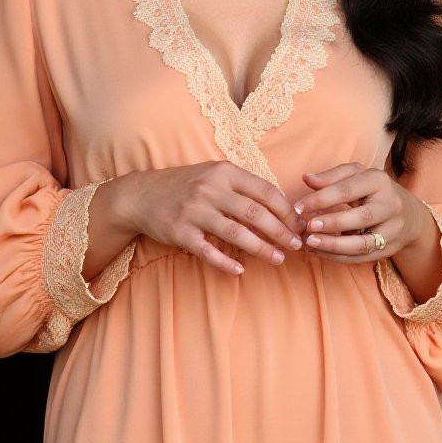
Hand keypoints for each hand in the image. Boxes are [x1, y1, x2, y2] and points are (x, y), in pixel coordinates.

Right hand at [98, 161, 305, 276]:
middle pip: (255, 213)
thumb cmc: (186, 185)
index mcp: (224, 172)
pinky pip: (208, 251)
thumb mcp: (214, 175)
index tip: (300, 224)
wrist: (142, 195)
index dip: (286, 209)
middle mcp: (211, 189)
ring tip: (278, 259)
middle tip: (296, 245)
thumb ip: (243, 187)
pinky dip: (225, 262)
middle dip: (280, 231)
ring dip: (261, 249)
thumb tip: (281, 206)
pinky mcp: (180, 232)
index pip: (265, 190)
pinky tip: (240, 270)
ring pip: (236, 233)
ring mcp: (195, 211)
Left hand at [294, 162, 425, 264]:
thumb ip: (331, 176)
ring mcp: (393, 230)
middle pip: (361, 217)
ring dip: (335, 246)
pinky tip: (320, 252)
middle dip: (332, 223)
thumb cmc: (372, 190)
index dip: (322, 198)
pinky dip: (339, 257)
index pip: (348, 189)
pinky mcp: (390, 249)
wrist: (407, 213)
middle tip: (308, 227)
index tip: (299, 207)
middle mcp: (390, 205)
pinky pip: (362, 257)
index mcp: (379, 181)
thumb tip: (306, 179)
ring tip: (311, 243)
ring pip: (364, 243)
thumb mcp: (355, 175)